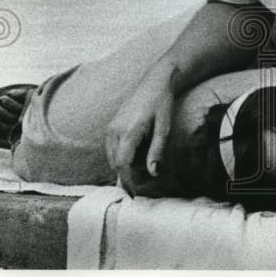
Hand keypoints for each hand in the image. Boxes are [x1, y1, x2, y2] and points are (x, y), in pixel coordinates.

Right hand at [104, 58, 176, 194]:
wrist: (154, 81)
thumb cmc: (162, 104)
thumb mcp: (164, 128)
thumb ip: (157, 151)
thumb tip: (152, 173)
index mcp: (128, 132)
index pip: (122, 165)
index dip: (127, 182)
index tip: (134, 195)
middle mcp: (114, 130)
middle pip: (115, 164)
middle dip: (128, 175)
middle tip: (145, 180)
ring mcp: (110, 127)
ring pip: (112, 157)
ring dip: (124, 165)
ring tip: (143, 163)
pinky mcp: (111, 125)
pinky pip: (112, 148)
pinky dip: (121, 155)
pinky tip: (138, 150)